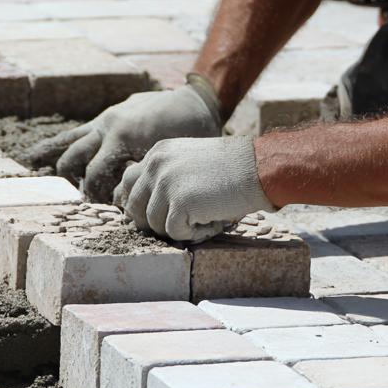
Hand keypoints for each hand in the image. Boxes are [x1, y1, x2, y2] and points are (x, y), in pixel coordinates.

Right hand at [20, 80, 221, 201]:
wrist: (196, 101)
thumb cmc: (191, 133)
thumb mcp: (171, 155)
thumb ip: (146, 173)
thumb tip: (123, 198)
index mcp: (124, 138)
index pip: (95, 175)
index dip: (94, 196)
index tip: (99, 210)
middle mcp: (107, 128)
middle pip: (74, 161)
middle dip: (74, 183)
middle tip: (79, 201)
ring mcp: (103, 122)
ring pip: (68, 145)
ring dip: (54, 162)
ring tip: (29, 174)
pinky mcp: (103, 119)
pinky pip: (74, 134)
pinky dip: (53, 145)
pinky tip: (31, 157)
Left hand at [117, 137, 275, 242]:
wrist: (258, 167)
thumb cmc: (234, 168)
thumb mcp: (191, 161)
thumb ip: (167, 176)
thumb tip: (147, 208)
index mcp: (158, 153)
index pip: (128, 183)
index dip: (136, 204)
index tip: (150, 217)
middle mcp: (156, 165)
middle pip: (134, 206)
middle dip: (152, 222)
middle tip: (179, 225)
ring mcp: (166, 183)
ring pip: (154, 224)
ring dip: (179, 229)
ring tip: (205, 218)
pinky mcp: (179, 202)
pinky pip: (174, 233)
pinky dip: (194, 234)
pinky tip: (212, 221)